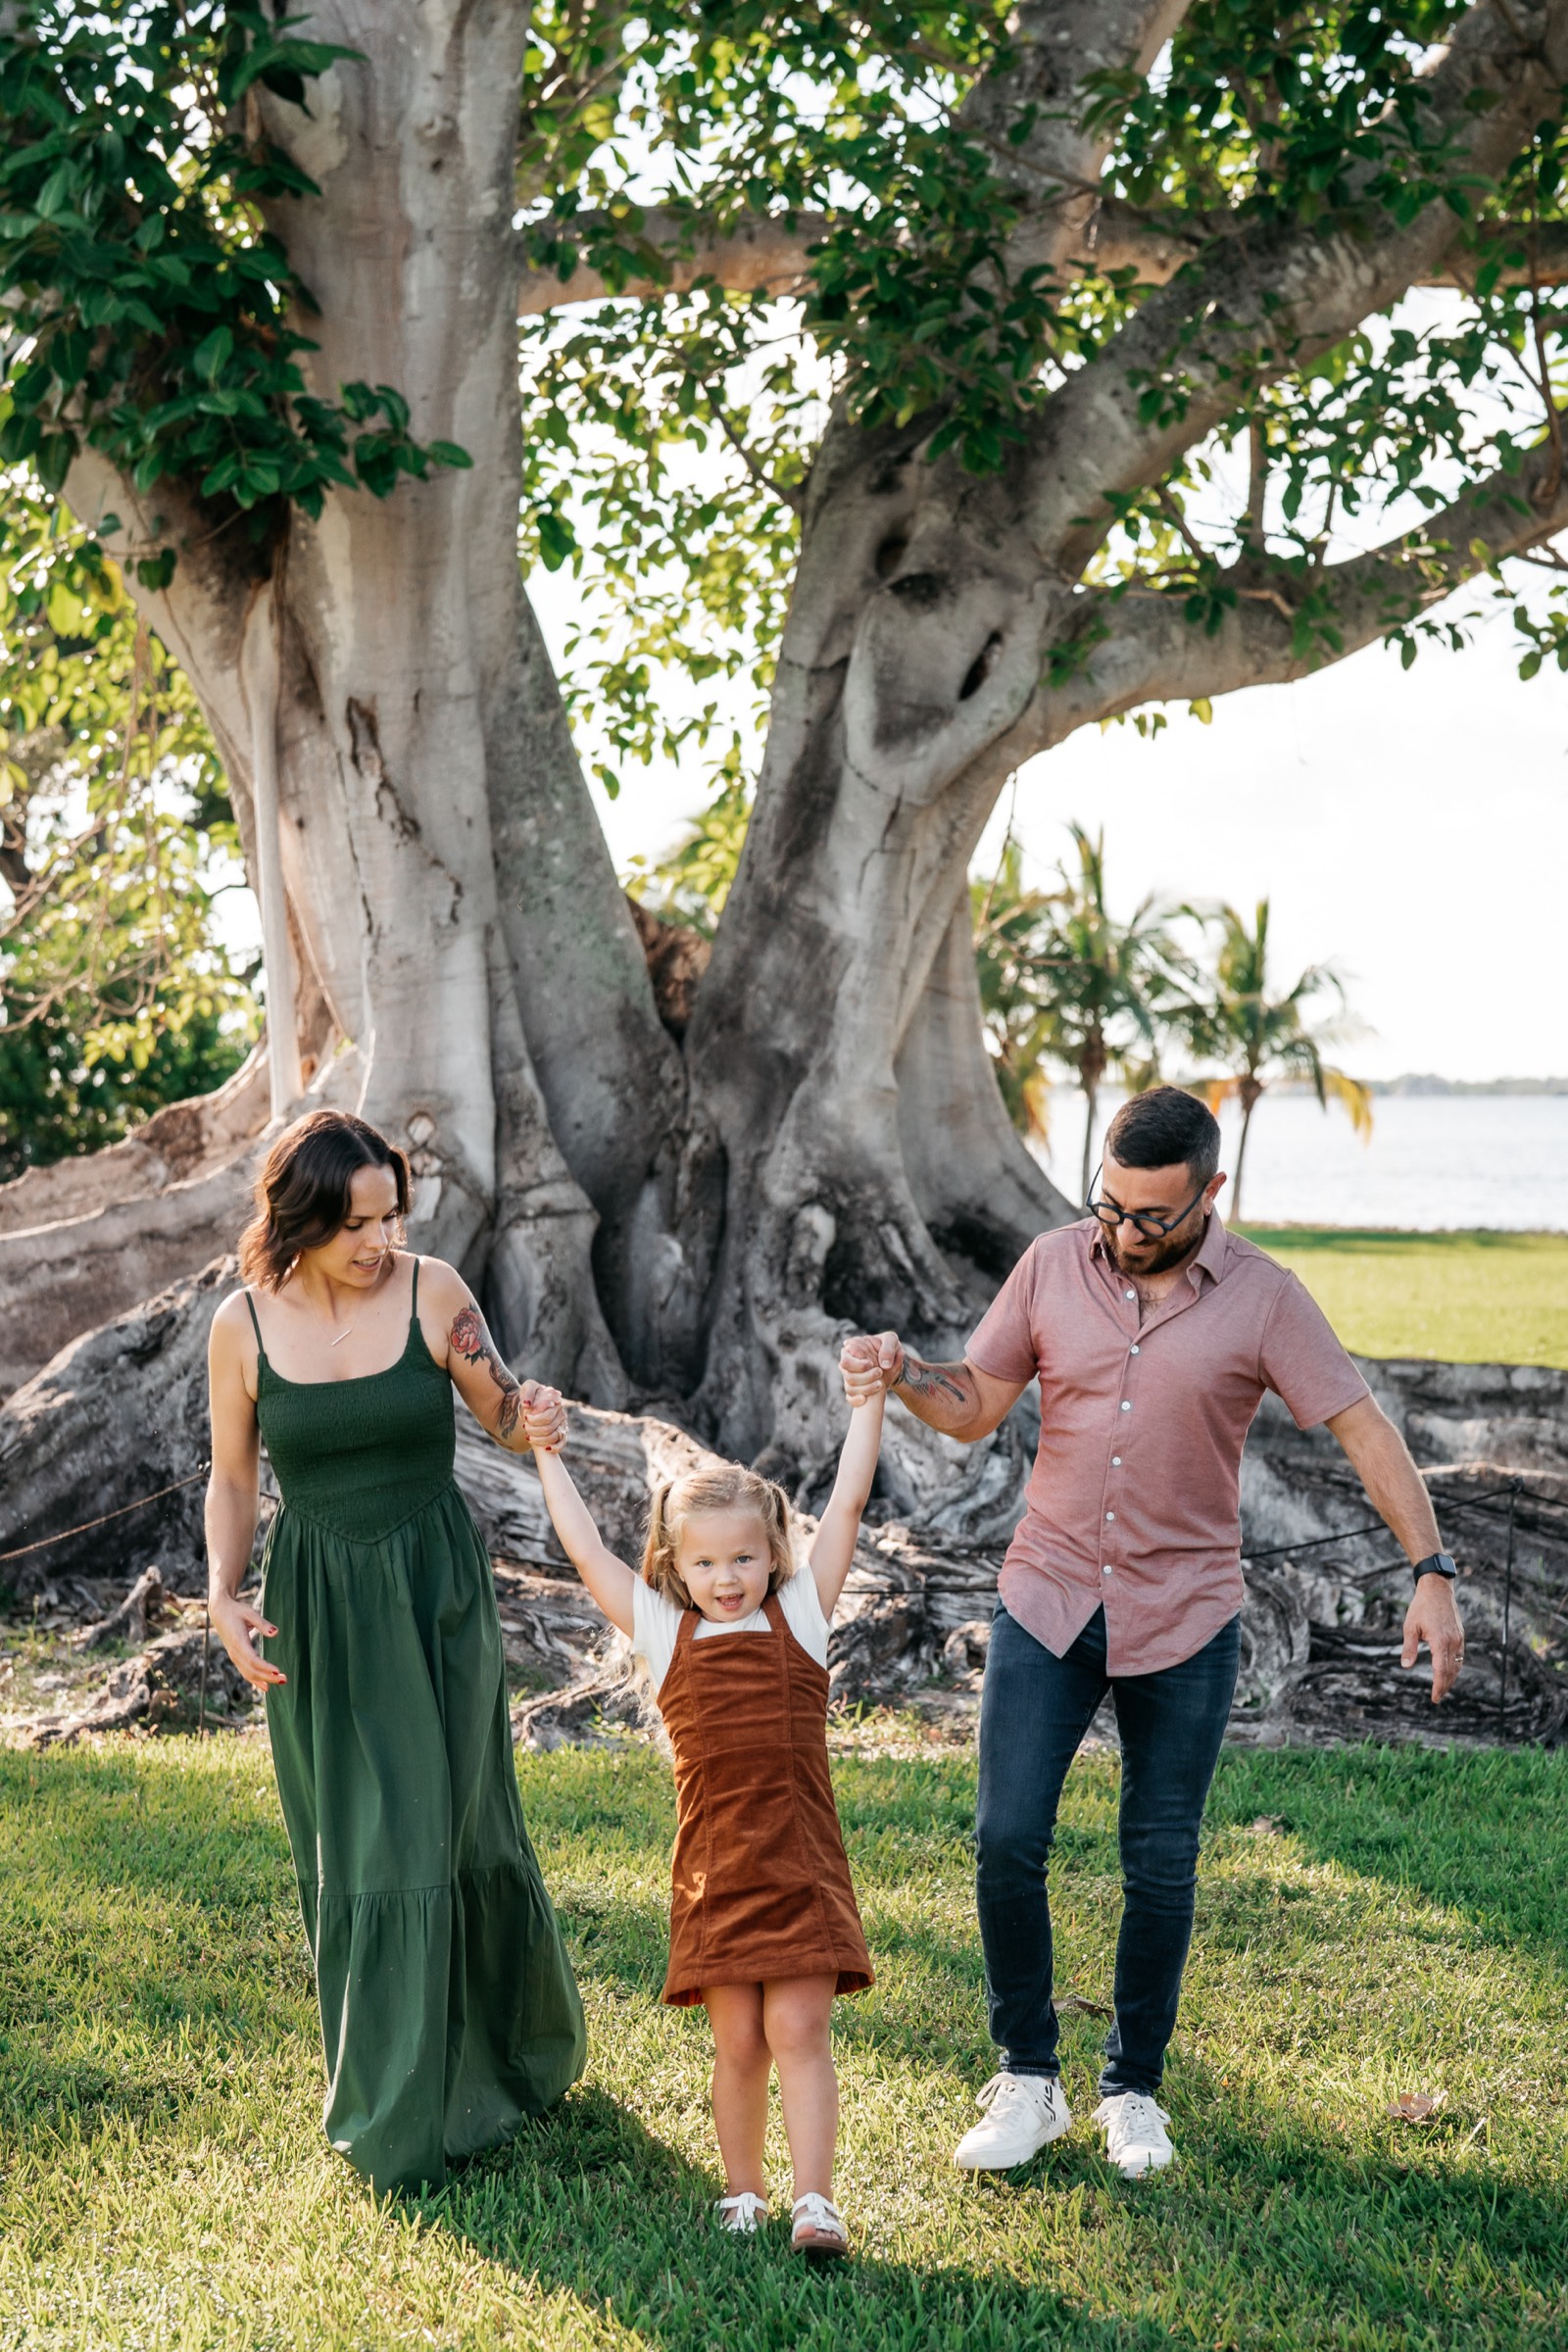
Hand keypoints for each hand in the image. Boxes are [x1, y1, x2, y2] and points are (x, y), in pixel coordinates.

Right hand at [210, 1589, 284, 1690]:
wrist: (219, 1612)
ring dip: (264, 1680)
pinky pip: (245, 1672)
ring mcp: (234, 1656)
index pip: (252, 1659)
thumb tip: (276, 1632)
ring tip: (281, 1681)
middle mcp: (235, 1652)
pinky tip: (266, 1686)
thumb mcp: (250, 1613)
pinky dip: (255, 1681)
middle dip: (268, 1676)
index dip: (264, 1667)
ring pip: (248, 1673)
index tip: (277, 1670)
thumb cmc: (236, 1611)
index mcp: (238, 1642)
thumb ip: (262, 1623)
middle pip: (251, 1670)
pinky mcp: (235, 1657)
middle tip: (284, 1679)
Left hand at [521, 1381, 566, 1451]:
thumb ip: (528, 1393)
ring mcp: (562, 1423)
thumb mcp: (527, 1388)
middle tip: (524, 1427)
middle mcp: (561, 1412)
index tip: (526, 1418)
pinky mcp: (562, 1432)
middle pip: (549, 1427)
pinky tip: (546, 1448)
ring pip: (553, 1436)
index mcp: (556, 1401)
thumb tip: (527, 1404)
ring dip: (539, 1439)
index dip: (535, 1419)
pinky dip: (555, 1447)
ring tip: (528, 1436)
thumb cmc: (531, 1395)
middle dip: (534, 1429)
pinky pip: (562, 1443)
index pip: (547, 1415)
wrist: (531, 1404)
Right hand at [840, 1330, 903, 1402]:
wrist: (893, 1361)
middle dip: (865, 1377)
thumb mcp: (891, 1341)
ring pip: (850, 1388)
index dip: (858, 1365)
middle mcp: (848, 1365)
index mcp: (852, 1350)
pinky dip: (856, 1400)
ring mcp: (851, 1378)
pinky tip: (865, 1399)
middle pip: (848, 1376)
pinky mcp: (856, 1389)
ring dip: (866, 1388)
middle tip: (879, 1372)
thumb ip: (887, 1349)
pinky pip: (850, 1398)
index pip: (845, 1361)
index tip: (872, 1364)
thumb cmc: (889, 1347)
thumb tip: (884, 1365)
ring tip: (880, 1384)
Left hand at [1402, 1572, 1464, 1702]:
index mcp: (1440, 1641)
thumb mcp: (1410, 1626)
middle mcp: (1452, 1642)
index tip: (1434, 1698)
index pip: (1441, 1670)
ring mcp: (1458, 1638)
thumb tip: (1406, 1666)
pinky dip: (1455, 1667)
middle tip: (1438, 1697)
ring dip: (1451, 1678)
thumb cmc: (1421, 1607)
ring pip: (1457, 1664)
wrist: (1437, 1589)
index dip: (1438, 1686)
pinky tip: (1449, 1671)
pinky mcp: (1460, 1635)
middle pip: (1451, 1671)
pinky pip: (1460, 1656)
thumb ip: (1409, 1647)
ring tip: (1443, 1688)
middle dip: (1445, 1686)